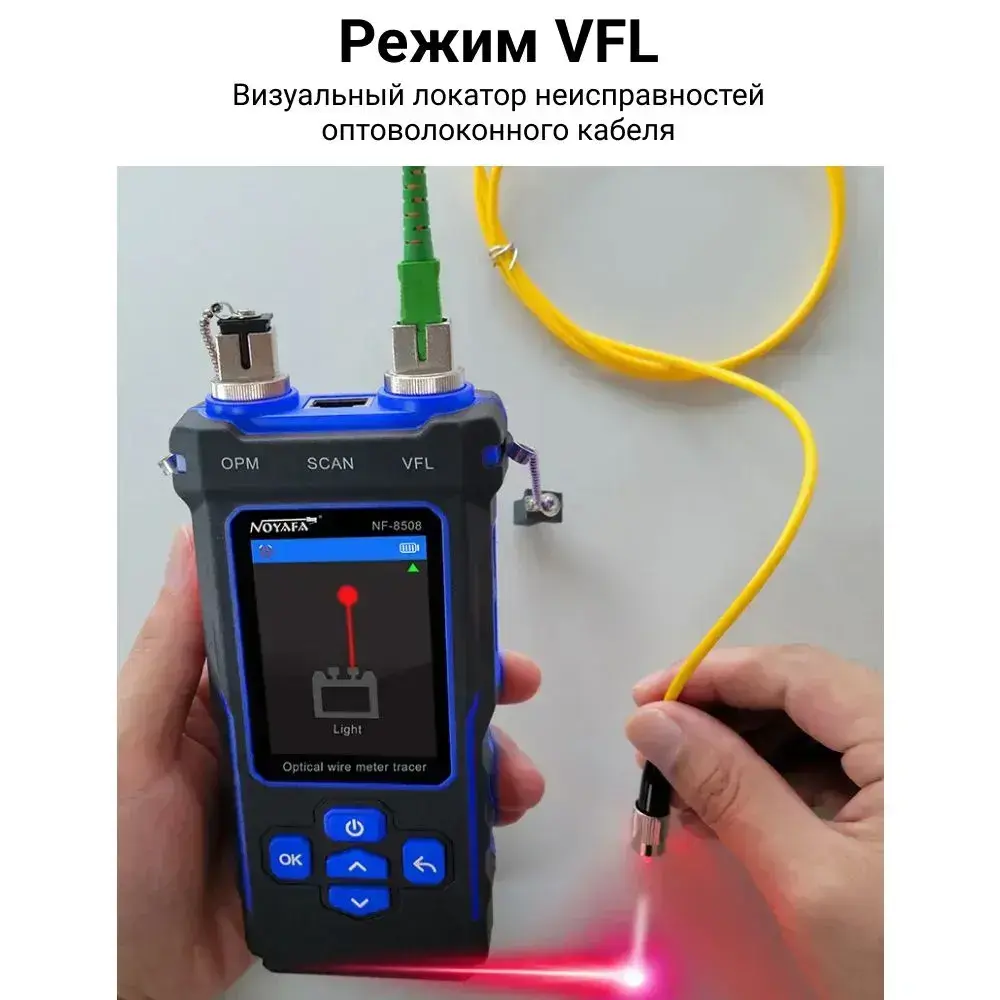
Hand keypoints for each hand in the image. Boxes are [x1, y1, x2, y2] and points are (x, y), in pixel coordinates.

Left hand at [118, 527, 545, 999]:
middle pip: (384, 700)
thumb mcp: (128, 741)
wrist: (117, 987)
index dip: (393, 622)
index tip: (448, 611)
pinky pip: (393, 829)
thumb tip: (191, 547)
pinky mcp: (323, 853)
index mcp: (230, 700)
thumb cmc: (100, 864)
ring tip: (502, 775)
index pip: (326, 641)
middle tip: (504, 685)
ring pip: (402, 764)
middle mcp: (276, 742)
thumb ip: (171, 650)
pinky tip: (473, 821)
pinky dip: (443, 826)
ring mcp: (305, 798)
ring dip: (464, 763)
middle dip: (452, 690)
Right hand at [626, 646, 882, 999]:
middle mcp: (918, 735)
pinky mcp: (906, 803)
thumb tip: (651, 724)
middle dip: (720, 718)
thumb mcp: (807, 879)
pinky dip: (772, 783)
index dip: (711, 675)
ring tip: (679, 791)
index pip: (795, 671)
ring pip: (811, 730)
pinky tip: (722, 811)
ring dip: (739, 753)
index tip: (644, 699)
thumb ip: (728, 789)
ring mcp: (914, 769)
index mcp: (909, 736)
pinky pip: (830, 767)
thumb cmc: (903, 963)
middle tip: (655, 751)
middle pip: (802, 694)